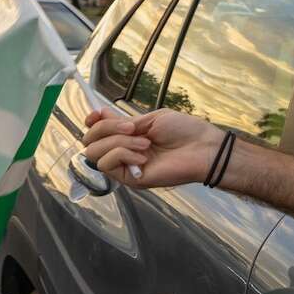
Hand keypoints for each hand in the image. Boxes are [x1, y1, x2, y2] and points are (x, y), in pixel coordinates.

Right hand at [81, 107, 222, 187]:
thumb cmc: (184, 131)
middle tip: (131, 128)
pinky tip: (143, 155)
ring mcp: (126, 166)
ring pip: (95, 153)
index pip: (97, 132)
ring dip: (118, 142)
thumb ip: (124, 121)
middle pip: (90, 142)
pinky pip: (108, 165)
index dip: (92, 122)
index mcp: (128, 136)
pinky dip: (122, 154)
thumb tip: (99, 114)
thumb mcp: (152, 119)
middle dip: (105, 129)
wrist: (203, 148)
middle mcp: (123, 151)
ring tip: (144, 143)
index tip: (97, 114)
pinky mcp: (130, 179)